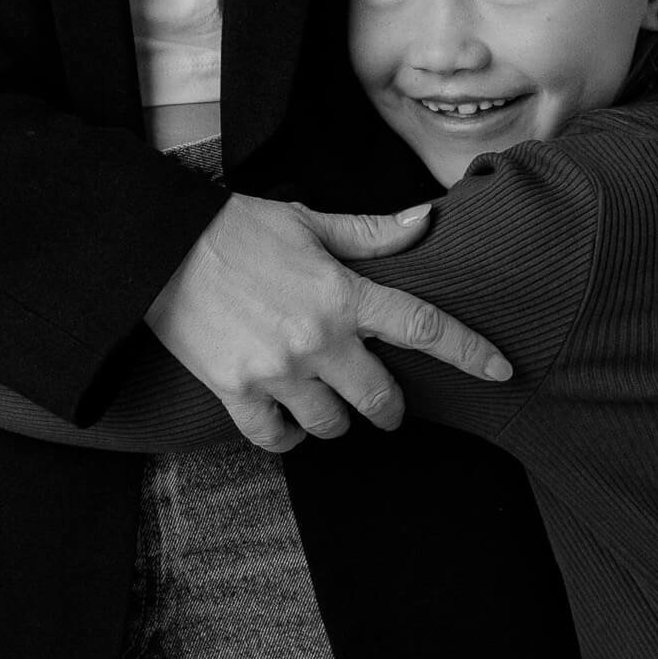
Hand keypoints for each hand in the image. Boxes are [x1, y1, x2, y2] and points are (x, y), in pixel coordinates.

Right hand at [144, 193, 510, 451]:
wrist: (156, 250)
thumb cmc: (234, 229)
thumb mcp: (306, 221)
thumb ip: (369, 234)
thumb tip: (424, 222)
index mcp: (342, 293)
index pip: (421, 326)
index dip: (467, 350)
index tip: (501, 371)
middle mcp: (317, 339)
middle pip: (379, 397)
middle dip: (389, 407)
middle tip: (384, 405)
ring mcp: (277, 371)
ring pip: (331, 424)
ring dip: (336, 418)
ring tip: (324, 401)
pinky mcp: (237, 392)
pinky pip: (277, 438)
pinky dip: (288, 435)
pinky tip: (286, 420)